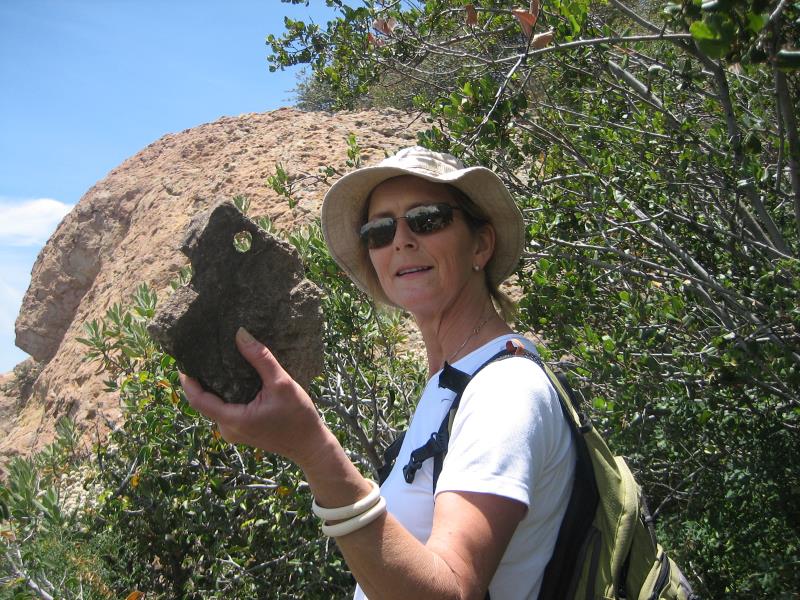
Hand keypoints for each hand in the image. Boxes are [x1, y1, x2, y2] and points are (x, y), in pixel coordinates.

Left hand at [180, 327, 326, 466]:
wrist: (311, 446)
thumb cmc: (298, 417)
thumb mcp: (282, 384)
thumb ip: (260, 359)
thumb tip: (240, 334)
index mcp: (233, 420)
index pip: (197, 399)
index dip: (187, 380)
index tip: (184, 359)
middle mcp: (228, 429)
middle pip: (205, 401)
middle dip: (202, 378)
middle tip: (204, 352)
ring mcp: (234, 432)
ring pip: (216, 405)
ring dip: (215, 385)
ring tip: (219, 360)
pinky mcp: (242, 430)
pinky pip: (226, 409)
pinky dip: (226, 393)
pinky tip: (234, 377)